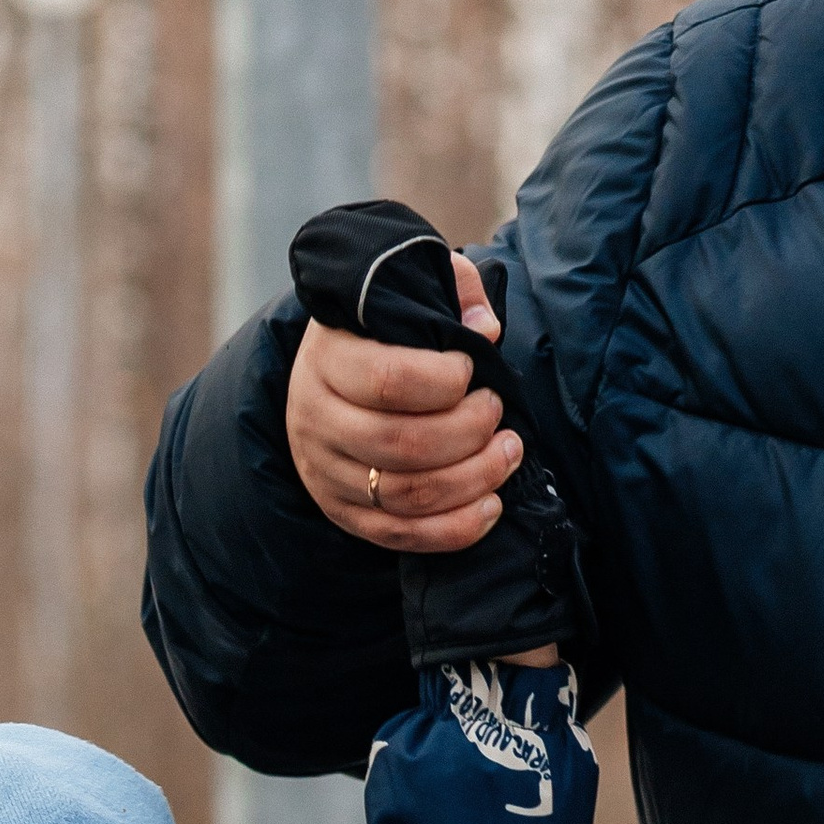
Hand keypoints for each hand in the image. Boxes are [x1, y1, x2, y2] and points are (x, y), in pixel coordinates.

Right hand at [285, 250, 519, 551]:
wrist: (326, 378)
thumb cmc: (379, 330)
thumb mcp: (407, 287)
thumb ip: (454, 289)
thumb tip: (486, 329)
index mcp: (328, 358)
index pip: (388, 381)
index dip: (445, 381)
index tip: (473, 371)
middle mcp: (316, 419)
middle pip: (401, 444)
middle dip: (467, 433)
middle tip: (498, 414)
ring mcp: (325, 473)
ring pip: (405, 495)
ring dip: (471, 480)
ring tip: (507, 454)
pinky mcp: (343, 513)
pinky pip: (401, 536)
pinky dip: (454, 529)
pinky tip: (491, 505)